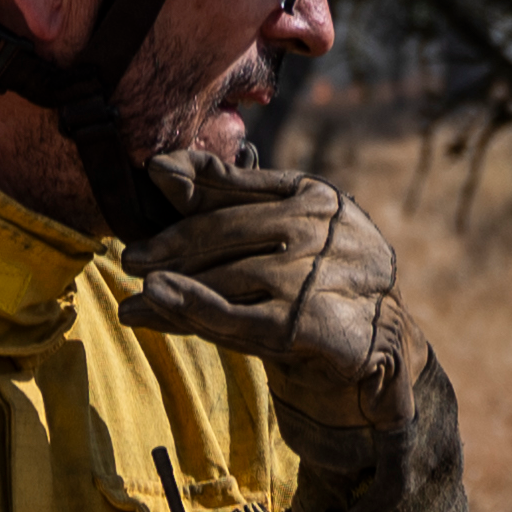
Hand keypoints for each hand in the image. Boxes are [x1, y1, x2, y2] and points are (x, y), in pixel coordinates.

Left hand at [114, 151, 414, 431]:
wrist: (381, 344)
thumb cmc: (320, 278)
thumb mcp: (288, 230)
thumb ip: (230, 199)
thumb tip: (159, 167)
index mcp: (313, 196)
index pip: (240, 186)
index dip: (194, 179)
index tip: (153, 173)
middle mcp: (317, 228)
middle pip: (225, 232)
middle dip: (171, 245)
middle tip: (130, 259)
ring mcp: (312, 274)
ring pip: (225, 277)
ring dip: (172, 289)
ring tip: (135, 299)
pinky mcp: (305, 323)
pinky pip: (236, 316)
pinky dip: (193, 307)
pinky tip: (158, 300)